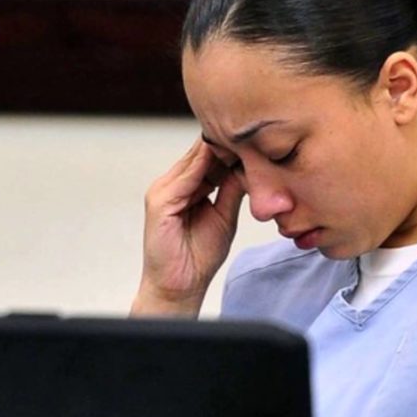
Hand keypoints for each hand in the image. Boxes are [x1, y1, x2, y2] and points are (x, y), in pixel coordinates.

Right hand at [131, 139, 244, 316]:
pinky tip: (226, 155)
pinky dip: (206, 165)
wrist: (179, 286)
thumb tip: (249, 167)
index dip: (231, 146)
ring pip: (194, 160)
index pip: (207, 156)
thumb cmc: (199, 256)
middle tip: (253, 129)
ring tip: (244, 137)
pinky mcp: (160, 202)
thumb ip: (232, 190)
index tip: (257, 137)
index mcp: (185, 186)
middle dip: (227, 143)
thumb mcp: (224, 216)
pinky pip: (186, 177)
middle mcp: (172, 184)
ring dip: (218, 149)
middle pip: (200, 153)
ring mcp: (163, 191)